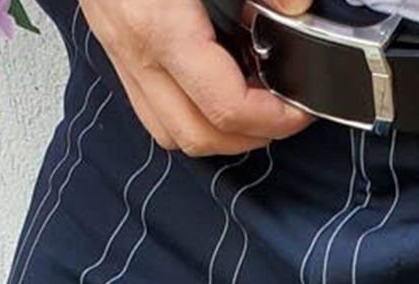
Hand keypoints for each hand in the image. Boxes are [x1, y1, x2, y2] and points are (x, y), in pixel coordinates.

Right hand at [78, 0, 315, 154]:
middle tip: (285, 112)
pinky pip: (153, 108)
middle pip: (199, 136)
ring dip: (219, 134)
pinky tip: (217, 83)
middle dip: (251, 136)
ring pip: (172, 132)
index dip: (273, 118)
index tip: (300, 106)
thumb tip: (296, 8)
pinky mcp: (117, 46)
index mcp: (159, 25)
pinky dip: (191, 113)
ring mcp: (122, 52)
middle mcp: (136, 49)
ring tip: (254, 105)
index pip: (224, 106)